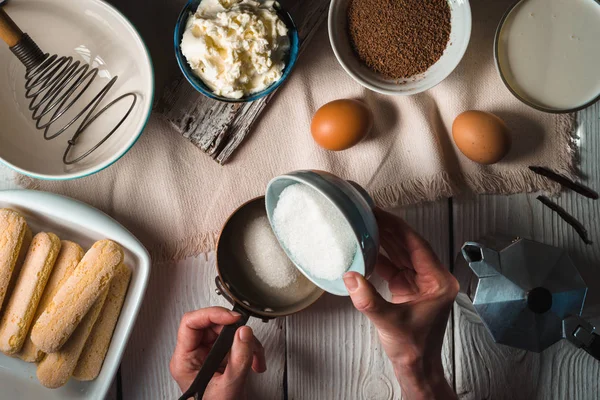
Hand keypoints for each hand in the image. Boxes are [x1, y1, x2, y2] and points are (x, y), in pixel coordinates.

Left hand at [170, 307, 266, 399]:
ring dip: (247, 342)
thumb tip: (244, 332)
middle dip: (234, 331)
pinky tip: (255, 361)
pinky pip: (236, 343)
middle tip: (246, 336)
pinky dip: (250, 350)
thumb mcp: (229, 386)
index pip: (191, 323)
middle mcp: (194, 355)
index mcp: (184, 360)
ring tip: (255, 356)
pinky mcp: (222, 359)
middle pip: (212, 325)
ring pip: (227, 333)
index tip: (231, 318)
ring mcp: (208, 356)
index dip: (212, 315)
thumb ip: (239, 358)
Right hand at [343, 208, 457, 399]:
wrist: (416, 366)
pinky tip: (365, 250)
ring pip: (400, 254)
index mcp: (439, 281)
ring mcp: (419, 283)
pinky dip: (379, 258)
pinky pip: (393, 266)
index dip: (397, 227)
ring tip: (365, 226)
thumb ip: (368, 299)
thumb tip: (350, 277)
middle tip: (369, 215)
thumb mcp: (389, 322)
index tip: (381, 214)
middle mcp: (432, 278)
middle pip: (408, 245)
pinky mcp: (407, 289)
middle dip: (388, 230)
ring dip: (383, 241)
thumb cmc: (413, 348)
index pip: (417, 245)